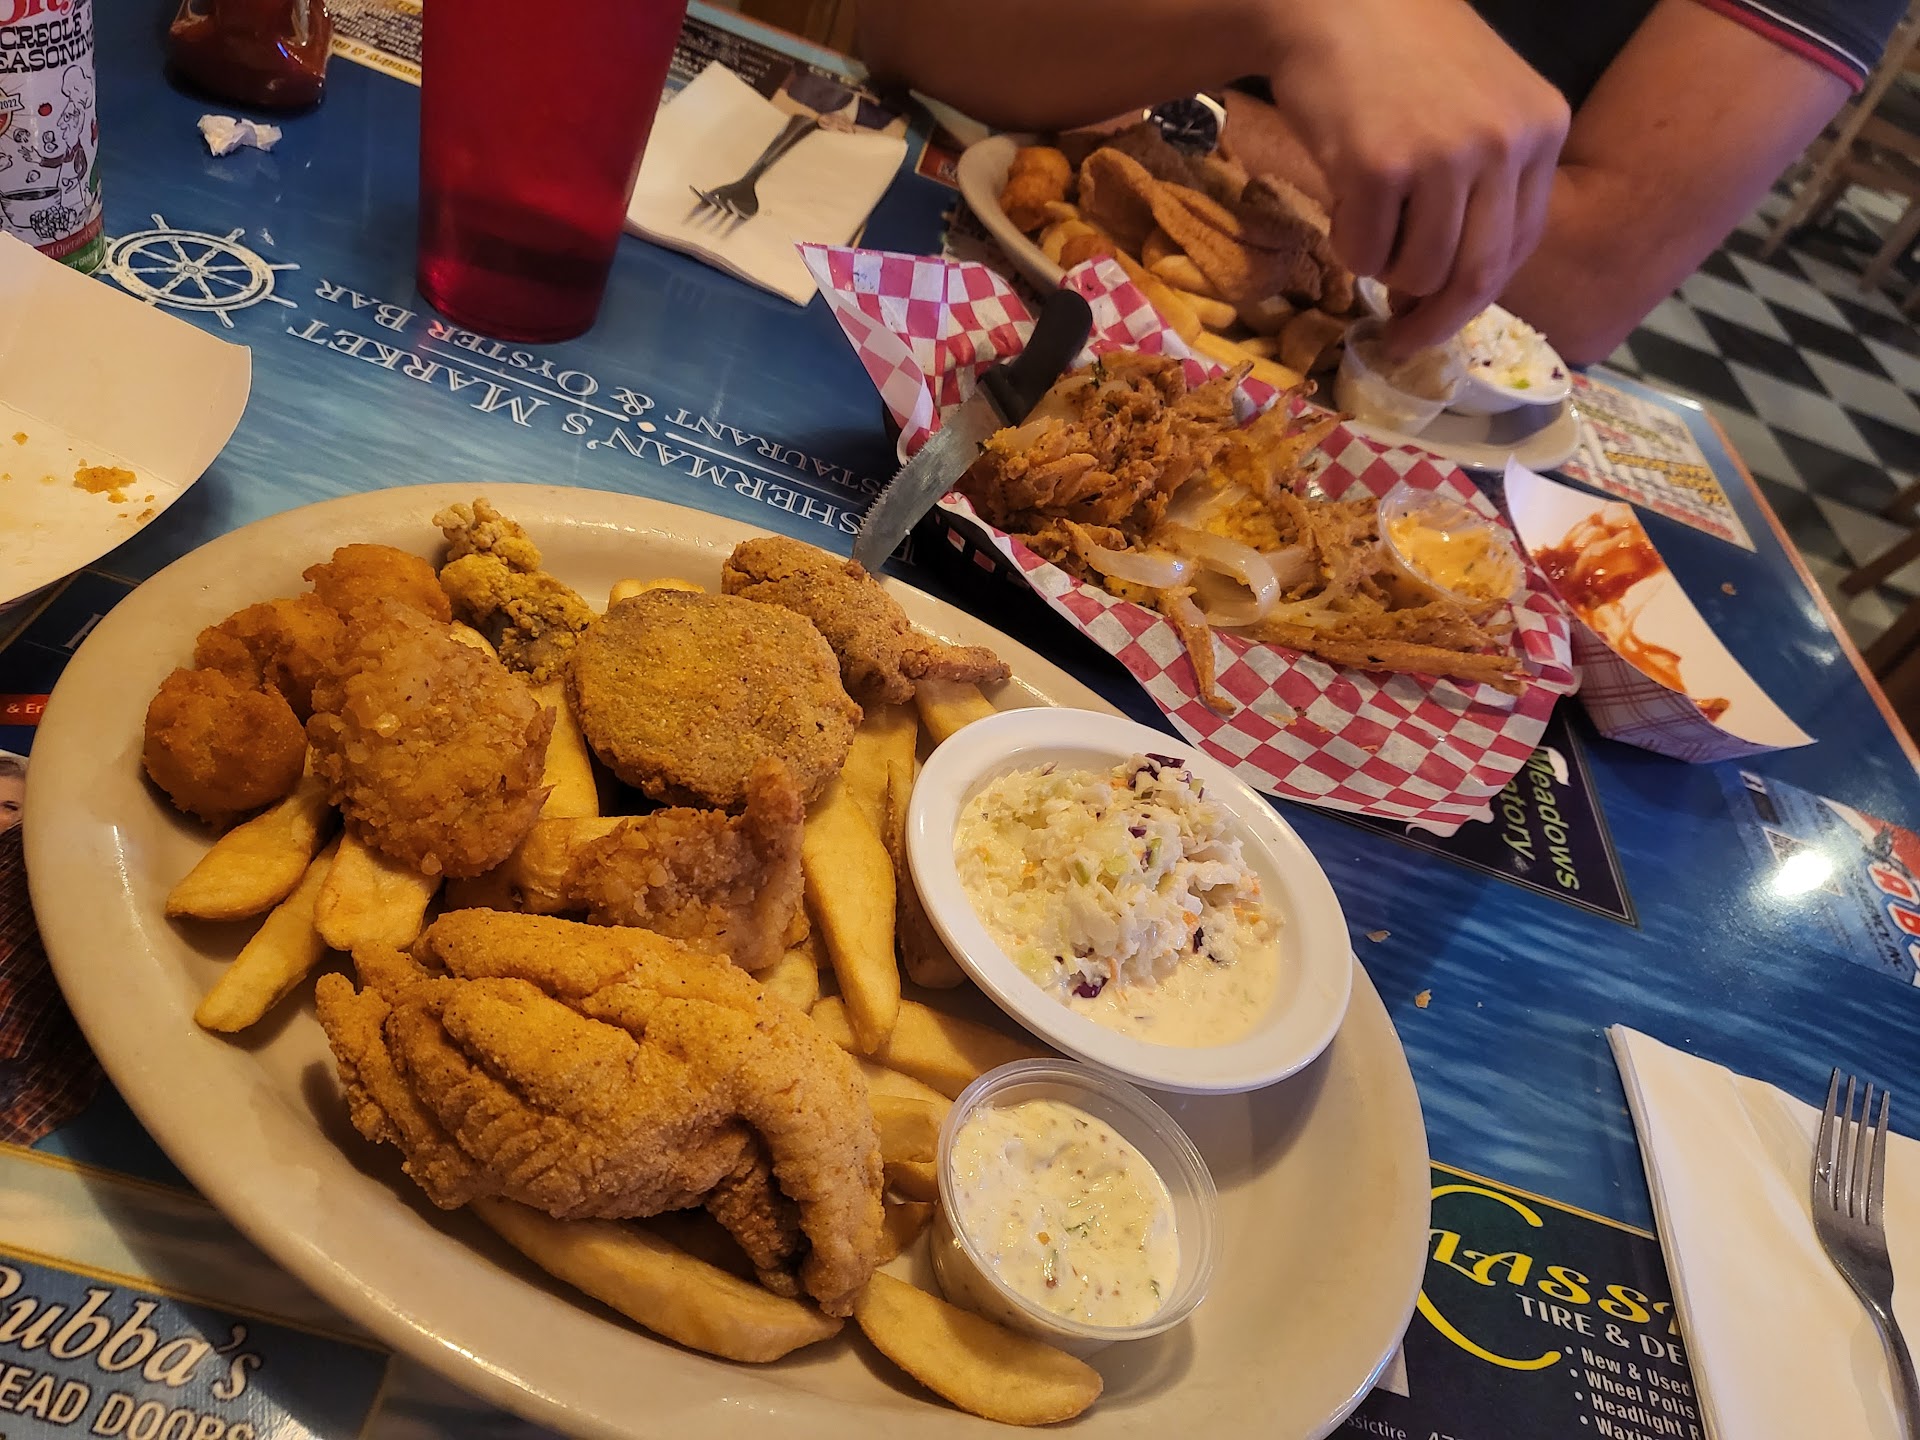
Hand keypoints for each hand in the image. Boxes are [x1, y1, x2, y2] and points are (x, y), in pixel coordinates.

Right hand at [1258, 0, 1568, 354]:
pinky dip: (1346, 245)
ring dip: (1384, 270)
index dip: (1477, 296)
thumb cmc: (1401, 51)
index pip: (1521, 244)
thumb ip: (1489, 176)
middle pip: (1478, 273)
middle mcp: (1504, 142)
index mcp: (1543, 127)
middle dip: (1436, 321)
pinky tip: (1342, 201)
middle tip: (1403, 342)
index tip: (1443, 321)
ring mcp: (1444, 155)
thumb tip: (1456, 283)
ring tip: (1365, 223)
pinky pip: (1364, 253)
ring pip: (1418, 271)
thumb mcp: (1480, 100)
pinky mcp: (1380, 167)